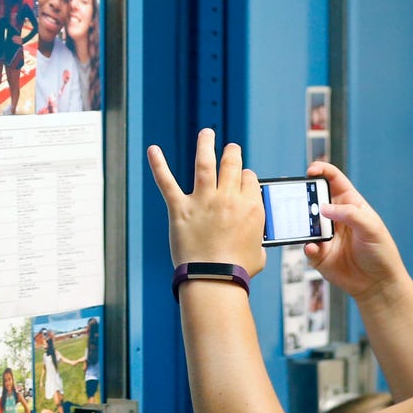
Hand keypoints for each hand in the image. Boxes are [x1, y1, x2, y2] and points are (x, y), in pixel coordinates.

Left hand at [147, 129, 265, 276]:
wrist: (214, 280)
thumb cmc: (238, 270)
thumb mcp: (260, 251)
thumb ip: (258, 238)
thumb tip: (254, 238)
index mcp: (251, 207)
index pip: (249, 179)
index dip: (245, 177)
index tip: (241, 179)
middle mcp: (228, 198)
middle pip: (232, 164)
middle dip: (232, 153)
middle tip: (230, 148)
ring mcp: (203, 201)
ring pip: (204, 163)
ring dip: (206, 144)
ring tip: (207, 132)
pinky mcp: (180, 209)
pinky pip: (167, 182)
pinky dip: (158, 165)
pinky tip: (152, 150)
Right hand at [302, 161, 409, 299]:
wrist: (377, 284)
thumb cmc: (380, 251)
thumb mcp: (371, 228)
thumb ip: (349, 214)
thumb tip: (323, 208)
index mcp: (350, 204)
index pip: (333, 180)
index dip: (321, 171)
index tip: (311, 171)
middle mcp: (334, 217)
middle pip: (313, 199)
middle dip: (303, 195)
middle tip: (298, 197)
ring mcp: (325, 235)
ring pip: (305, 222)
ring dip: (301, 222)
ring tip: (302, 225)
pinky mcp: (319, 254)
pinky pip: (307, 246)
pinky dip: (307, 246)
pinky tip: (314, 248)